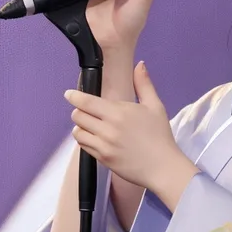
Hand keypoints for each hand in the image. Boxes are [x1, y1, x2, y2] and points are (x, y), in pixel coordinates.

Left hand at [64, 61, 199, 206]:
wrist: (162, 167)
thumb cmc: (160, 136)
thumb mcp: (155, 106)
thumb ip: (144, 84)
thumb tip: (139, 65)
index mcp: (119, 112)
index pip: (86, 102)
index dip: (74, 96)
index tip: (69, 94)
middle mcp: (108, 128)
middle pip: (78, 116)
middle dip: (79, 111)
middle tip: (87, 111)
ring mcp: (103, 145)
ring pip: (78, 132)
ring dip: (81, 127)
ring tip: (91, 126)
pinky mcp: (102, 159)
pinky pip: (84, 147)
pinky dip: (86, 140)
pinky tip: (95, 138)